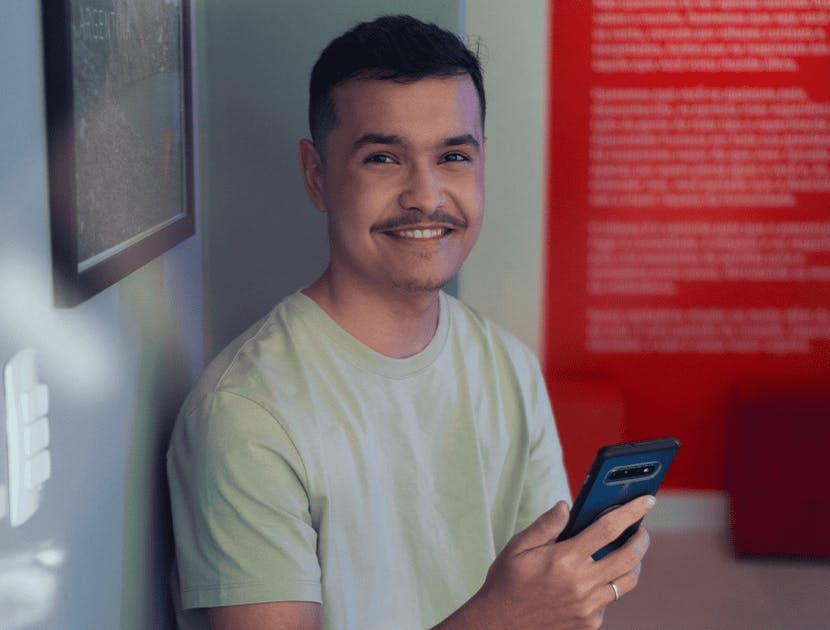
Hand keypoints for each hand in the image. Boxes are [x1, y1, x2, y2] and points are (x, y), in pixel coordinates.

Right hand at [440, 495, 653, 629]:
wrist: (500, 625)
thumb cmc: (507, 581)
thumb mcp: (518, 547)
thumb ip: (545, 525)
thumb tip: (567, 506)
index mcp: (564, 560)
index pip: (608, 529)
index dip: (631, 512)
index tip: (646, 500)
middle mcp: (581, 584)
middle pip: (628, 558)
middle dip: (641, 539)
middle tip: (642, 529)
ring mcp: (588, 608)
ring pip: (627, 582)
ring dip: (633, 563)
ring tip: (629, 551)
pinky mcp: (589, 624)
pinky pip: (610, 601)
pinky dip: (610, 586)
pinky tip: (598, 578)